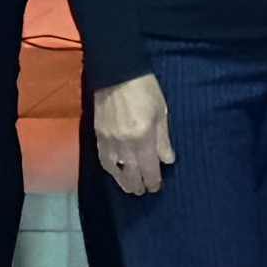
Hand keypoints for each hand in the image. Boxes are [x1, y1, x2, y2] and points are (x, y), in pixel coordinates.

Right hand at [91, 72, 173, 196]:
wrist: (117, 75)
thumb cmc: (145, 89)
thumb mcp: (161, 112)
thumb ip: (163, 139)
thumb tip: (168, 160)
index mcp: (143, 138)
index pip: (149, 168)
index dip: (153, 180)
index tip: (156, 187)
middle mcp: (125, 145)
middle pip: (131, 174)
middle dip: (139, 185)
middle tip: (144, 191)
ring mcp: (109, 142)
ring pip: (115, 171)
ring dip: (124, 182)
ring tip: (131, 188)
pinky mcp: (98, 137)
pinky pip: (104, 161)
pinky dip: (111, 170)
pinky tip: (116, 172)